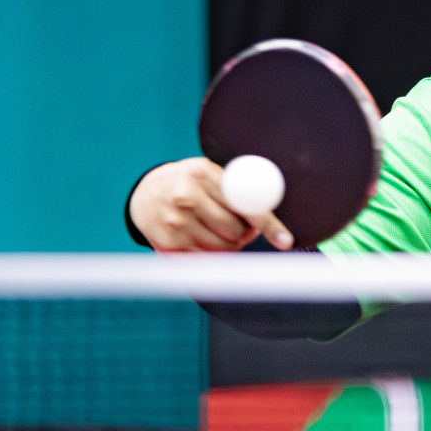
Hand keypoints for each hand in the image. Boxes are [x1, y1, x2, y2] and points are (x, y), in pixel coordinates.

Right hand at [129, 157, 293, 251]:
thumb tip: (269, 206)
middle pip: (234, 230)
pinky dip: (214, 253)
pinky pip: (205, 258)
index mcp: (202, 173)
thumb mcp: (208, 172)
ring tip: (223, 231)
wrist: (144, 193)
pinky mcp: (168, 243)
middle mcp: (186, 196)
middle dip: (247, 233)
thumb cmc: (188, 182)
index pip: (243, 201)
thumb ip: (235, 186)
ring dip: (232, 245)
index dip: (266, 223)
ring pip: (222, 247)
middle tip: (246, 228)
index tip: (285, 240)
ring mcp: (175, 221)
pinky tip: (206, 238)